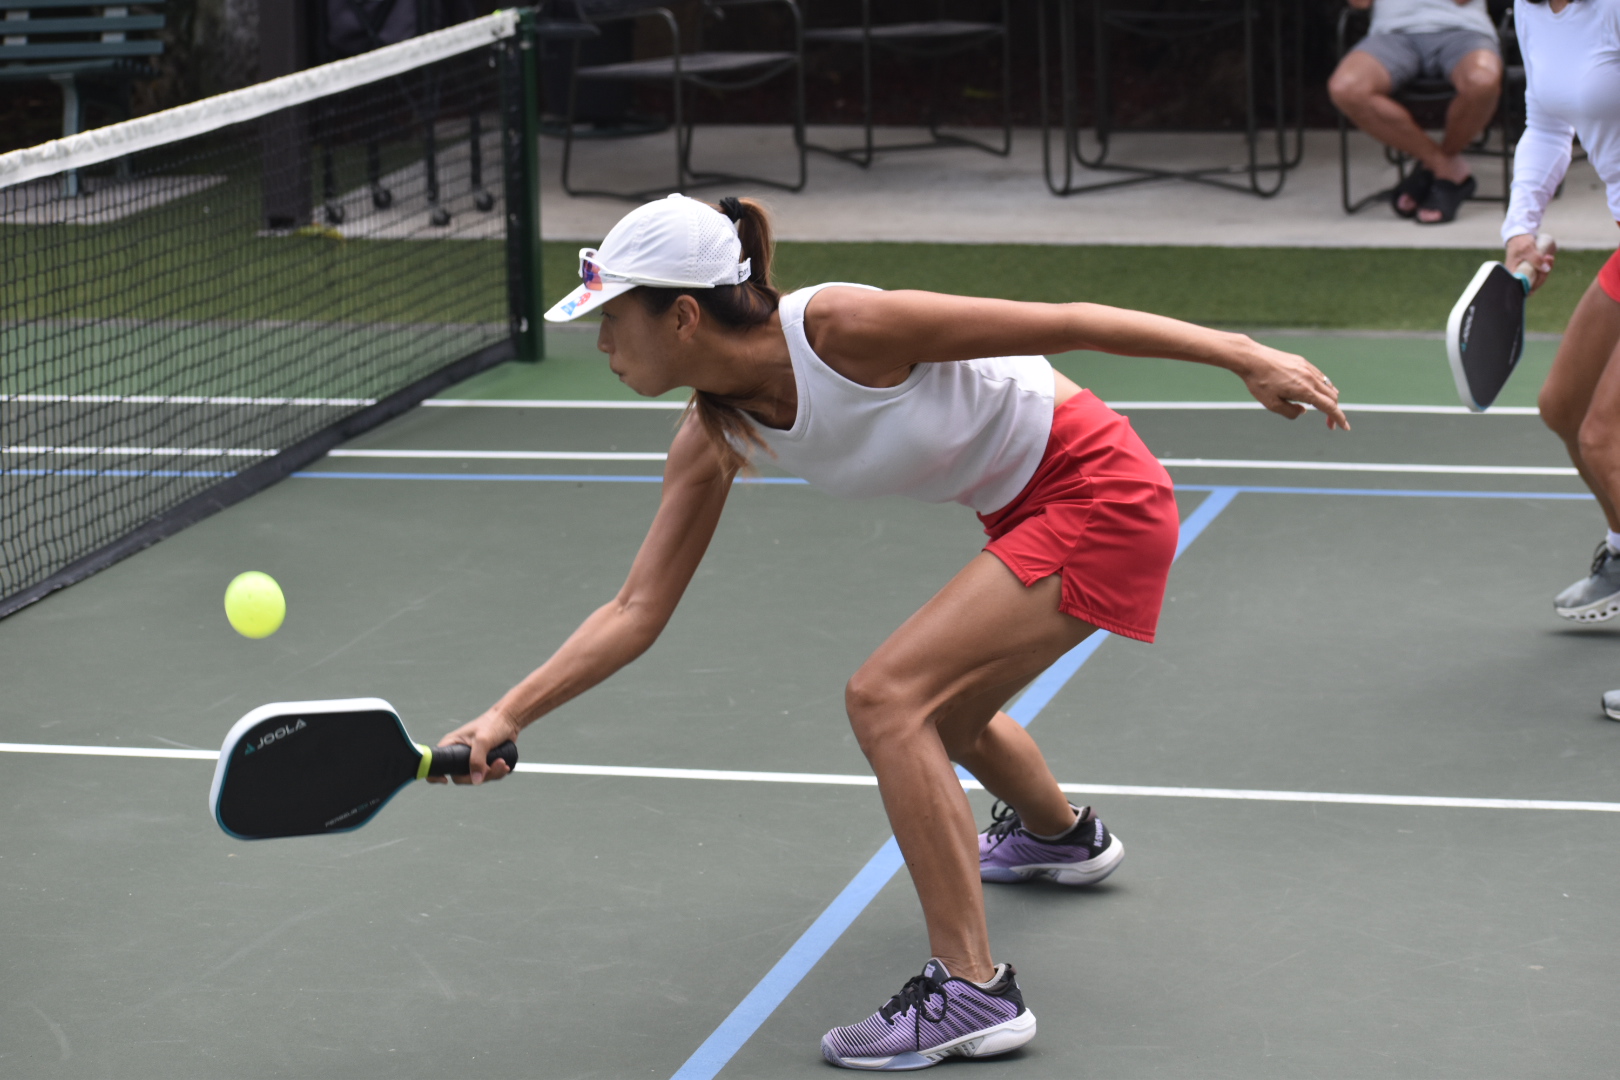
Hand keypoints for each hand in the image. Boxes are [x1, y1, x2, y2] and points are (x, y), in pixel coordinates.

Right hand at [427, 707, 520, 785]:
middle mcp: (459, 754)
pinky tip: (504, 765)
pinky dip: (496, 773)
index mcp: (451, 745)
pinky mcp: (483, 763)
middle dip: (478, 776)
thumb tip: (475, 780)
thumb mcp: (483, 740)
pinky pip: (487, 776)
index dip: (435, 774)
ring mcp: (471, 760)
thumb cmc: (493, 723)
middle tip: (492, 767)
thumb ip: (477, 760)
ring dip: (491, 774)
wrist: (509, 720)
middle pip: (460, 777)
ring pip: (476, 778)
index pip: (436, 763)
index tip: (445, 780)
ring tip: (502, 762)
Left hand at [1231, 338, 1349, 430]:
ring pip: (1328, 386)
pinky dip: (1323, 388)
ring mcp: (1308, 368)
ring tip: (1323, 410)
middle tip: (1329, 425)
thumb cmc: (1259, 382)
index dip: (1339, 418)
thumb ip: (1290, 412)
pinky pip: (1320, 377)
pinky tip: (1314, 393)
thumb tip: (1303, 411)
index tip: (1345, 427)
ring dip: (1329, 399)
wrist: (1252, 358)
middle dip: (1334, 412)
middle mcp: (1311, 378)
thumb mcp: (1272, 405)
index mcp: (1305, 390)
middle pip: (1332, 397)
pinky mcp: (1303, 362)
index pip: (1329, 407)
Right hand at [1505, 233, 1555, 293]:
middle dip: (1543, 274)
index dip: (1534, 285)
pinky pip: (1540, 273)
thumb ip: (1536, 259)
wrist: (1520, 235)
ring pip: (1538, 279)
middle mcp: (1518, 276)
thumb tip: (1546, 269)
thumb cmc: (1520, 242)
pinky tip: (1549, 258)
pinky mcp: (1531, 270)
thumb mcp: (1527, 248)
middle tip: (1548, 259)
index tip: (1541, 274)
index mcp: (1512, 274)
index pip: (1523, 288)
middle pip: (1533, 285)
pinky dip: (1546, 267)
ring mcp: (1525, 274)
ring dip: (1547, 270)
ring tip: (1549, 257)